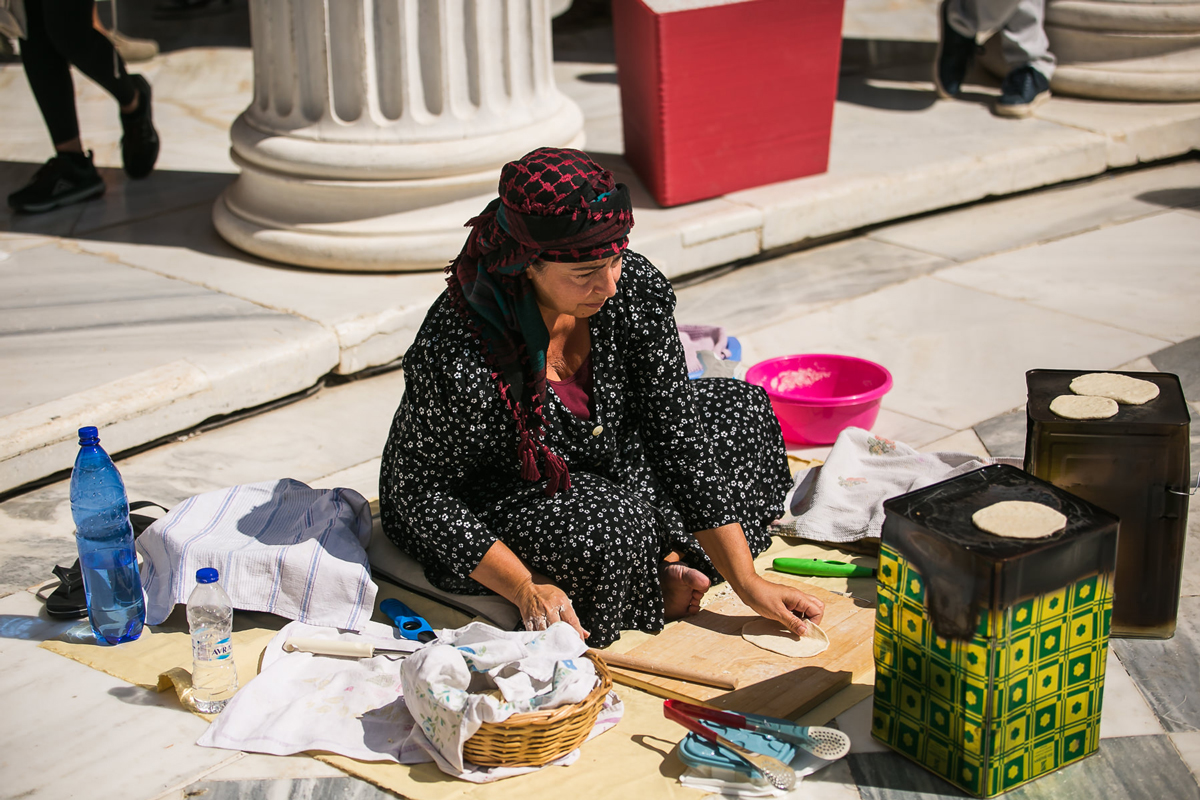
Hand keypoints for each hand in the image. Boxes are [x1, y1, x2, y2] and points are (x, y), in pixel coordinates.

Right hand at [469, 540, 589, 640]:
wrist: (526, 588)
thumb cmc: (548, 594)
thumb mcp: (563, 600)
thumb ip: (573, 618)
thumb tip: (586, 634)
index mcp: (561, 601)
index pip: (572, 621)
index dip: (578, 634)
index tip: (581, 644)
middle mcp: (549, 608)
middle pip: (559, 629)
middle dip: (566, 640)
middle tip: (571, 651)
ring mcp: (538, 614)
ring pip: (547, 633)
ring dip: (553, 643)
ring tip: (559, 652)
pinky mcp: (528, 620)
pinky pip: (535, 633)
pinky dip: (541, 641)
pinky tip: (546, 648)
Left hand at [737, 574, 823, 637]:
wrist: (747, 587)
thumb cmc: (761, 597)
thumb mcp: (777, 612)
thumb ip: (792, 622)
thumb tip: (805, 632)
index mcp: (799, 597)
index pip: (817, 610)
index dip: (814, 622)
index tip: (804, 631)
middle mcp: (798, 597)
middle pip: (816, 608)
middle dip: (813, 620)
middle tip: (802, 628)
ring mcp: (792, 599)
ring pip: (806, 610)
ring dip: (803, 619)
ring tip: (794, 627)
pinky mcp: (786, 602)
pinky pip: (797, 610)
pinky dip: (796, 617)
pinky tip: (788, 624)